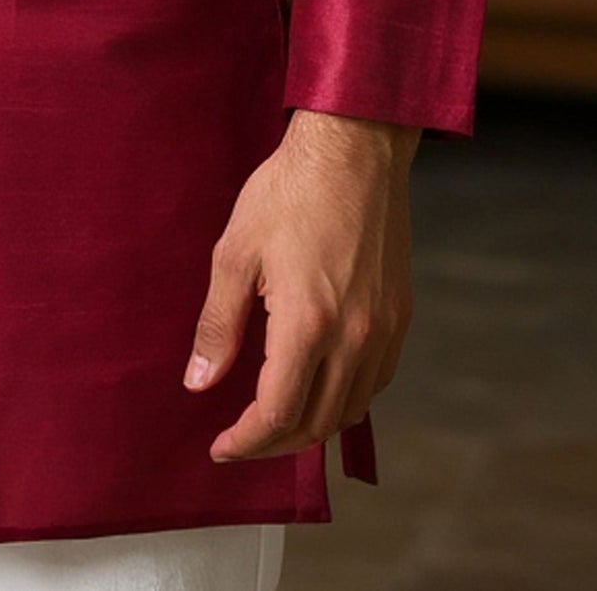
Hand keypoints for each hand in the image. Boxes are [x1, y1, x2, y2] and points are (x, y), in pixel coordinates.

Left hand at [183, 107, 416, 461]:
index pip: (277, 415)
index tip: (220, 446)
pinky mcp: (398, 316)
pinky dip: (345, 400)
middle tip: (241, 439)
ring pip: (350, 410)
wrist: (354, 149)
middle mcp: (353, 339)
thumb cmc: (289, 191)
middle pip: (316, 424)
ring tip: (276, 419)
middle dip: (273, 444)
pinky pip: (375, 382)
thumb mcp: (235, 252)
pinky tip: (319, 385)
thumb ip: (217, 325)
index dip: (245, 441)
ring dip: (311, 426)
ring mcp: (382, 330)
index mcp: (307, 325)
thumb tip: (198, 382)